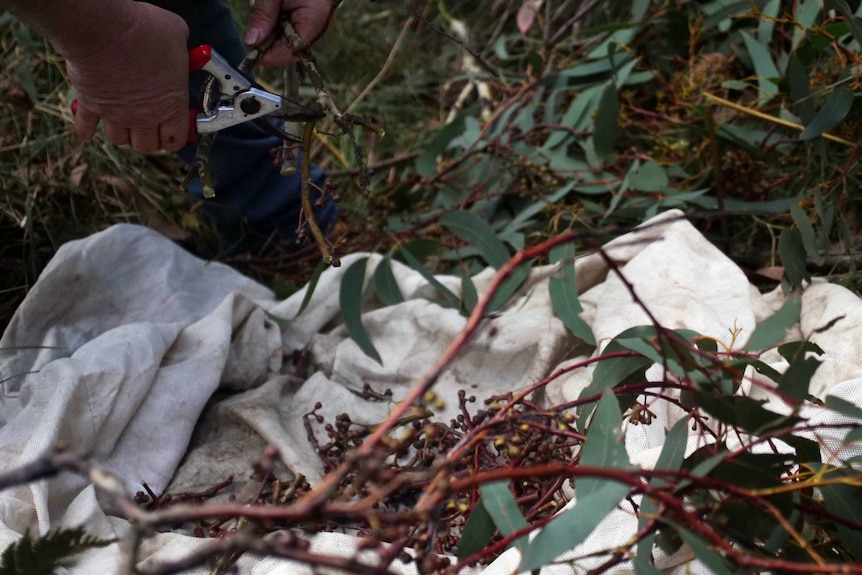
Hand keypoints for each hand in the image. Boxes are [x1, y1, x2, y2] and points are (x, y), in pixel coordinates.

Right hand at [66, 2, 188, 152]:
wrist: (103, 29)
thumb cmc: (145, 32)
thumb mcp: (177, 36)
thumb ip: (181, 50)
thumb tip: (179, 45)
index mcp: (170, 106)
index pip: (175, 140)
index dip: (174, 136)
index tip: (172, 128)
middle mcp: (143, 117)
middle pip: (146, 145)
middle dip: (147, 138)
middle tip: (147, 124)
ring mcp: (114, 114)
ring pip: (118, 139)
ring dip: (121, 132)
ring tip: (122, 121)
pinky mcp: (89, 105)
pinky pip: (85, 126)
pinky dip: (86, 129)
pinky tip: (88, 130)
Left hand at [244, 0, 332, 66]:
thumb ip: (264, 16)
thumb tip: (253, 42)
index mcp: (317, 17)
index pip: (295, 49)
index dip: (274, 55)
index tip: (254, 53)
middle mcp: (321, 25)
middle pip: (293, 49)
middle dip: (272, 44)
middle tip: (256, 30)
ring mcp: (317, 25)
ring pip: (291, 42)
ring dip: (274, 35)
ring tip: (269, 13)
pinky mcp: (310, 22)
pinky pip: (293, 33)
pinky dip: (279, 28)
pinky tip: (274, 15)